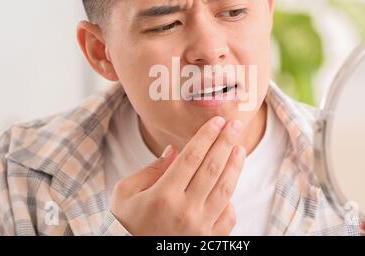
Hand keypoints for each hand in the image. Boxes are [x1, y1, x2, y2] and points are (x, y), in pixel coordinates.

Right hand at [110, 116, 245, 235]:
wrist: (129, 255)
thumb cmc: (125, 223)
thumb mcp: (125, 193)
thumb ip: (150, 170)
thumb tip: (174, 151)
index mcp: (163, 196)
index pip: (192, 157)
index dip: (207, 136)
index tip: (217, 122)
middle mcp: (185, 211)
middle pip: (212, 169)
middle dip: (225, 143)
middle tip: (234, 125)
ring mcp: (199, 228)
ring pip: (225, 190)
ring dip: (234, 166)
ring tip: (239, 148)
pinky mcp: (207, 240)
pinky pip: (228, 217)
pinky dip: (230, 199)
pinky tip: (229, 184)